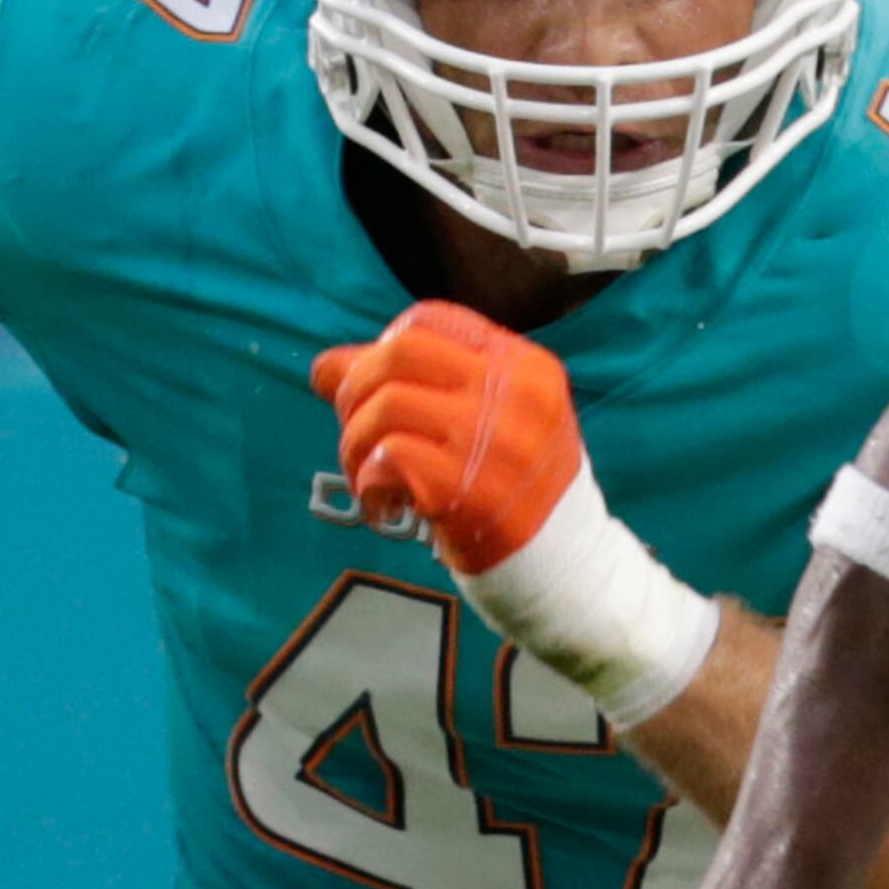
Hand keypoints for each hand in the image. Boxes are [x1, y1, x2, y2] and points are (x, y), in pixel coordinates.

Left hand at [316, 300, 578, 575]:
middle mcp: (516, 395)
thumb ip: (418, 384)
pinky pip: (385, 459)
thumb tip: (324, 367)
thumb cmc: (516, 489)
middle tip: (356, 429)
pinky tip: (382, 504)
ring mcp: (492, 441)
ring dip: (355, 442)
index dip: (386, 344)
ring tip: (366, 473)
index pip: (431, 320)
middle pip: (401, 353)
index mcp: (527, 368)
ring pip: (385, 406)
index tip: (379, 384)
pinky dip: (367, 482)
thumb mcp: (492, 421)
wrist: (563, 568)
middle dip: (357, 387)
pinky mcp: (464, 489)